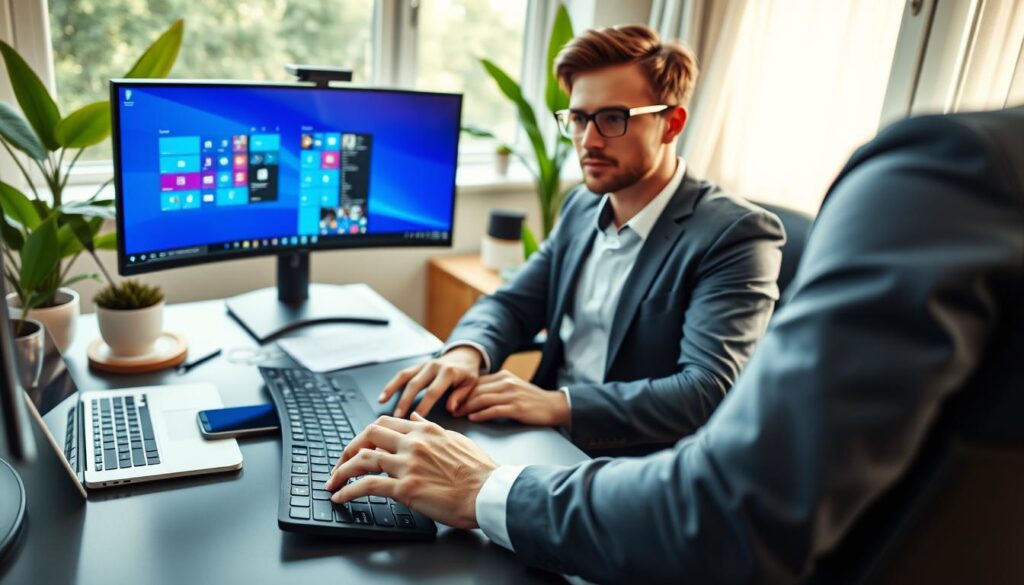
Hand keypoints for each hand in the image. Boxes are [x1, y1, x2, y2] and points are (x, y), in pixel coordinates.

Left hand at [324, 413, 497, 528]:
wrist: (489, 492)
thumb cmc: (479, 472)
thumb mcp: (455, 440)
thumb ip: (432, 431)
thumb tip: (417, 422)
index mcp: (425, 429)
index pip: (386, 423)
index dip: (367, 435)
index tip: (360, 446)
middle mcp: (413, 442)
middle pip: (368, 434)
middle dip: (349, 448)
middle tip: (341, 462)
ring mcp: (408, 463)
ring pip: (362, 459)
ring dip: (342, 470)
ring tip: (333, 481)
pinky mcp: (405, 487)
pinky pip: (367, 485)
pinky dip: (348, 490)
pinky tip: (341, 496)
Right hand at [378, 346, 482, 417]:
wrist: (464, 354)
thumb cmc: (468, 373)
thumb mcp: (471, 384)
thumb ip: (461, 396)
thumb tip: (451, 409)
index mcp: (448, 372)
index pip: (433, 391)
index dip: (423, 405)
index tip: (415, 417)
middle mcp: (433, 366)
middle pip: (415, 384)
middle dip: (405, 400)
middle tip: (397, 416)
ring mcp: (423, 365)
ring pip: (405, 376)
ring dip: (392, 389)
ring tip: (382, 401)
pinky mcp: (417, 366)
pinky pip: (403, 374)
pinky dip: (392, 384)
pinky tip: (384, 395)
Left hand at [448, 370, 569, 426]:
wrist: (553, 406)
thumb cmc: (530, 400)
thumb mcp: (512, 388)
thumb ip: (494, 389)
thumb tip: (471, 396)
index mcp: (503, 376)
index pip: (477, 382)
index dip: (461, 391)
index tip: (451, 400)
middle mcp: (506, 382)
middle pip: (477, 390)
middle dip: (461, 400)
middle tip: (450, 409)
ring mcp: (512, 394)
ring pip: (483, 399)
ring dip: (468, 407)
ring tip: (458, 414)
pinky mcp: (517, 407)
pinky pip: (495, 410)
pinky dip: (482, 414)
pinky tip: (473, 418)